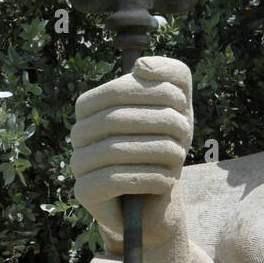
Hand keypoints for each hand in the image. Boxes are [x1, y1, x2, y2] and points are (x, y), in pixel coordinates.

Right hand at [70, 55, 192, 245]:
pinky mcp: (84, 192)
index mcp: (90, 106)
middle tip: (185, 136)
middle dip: (161, 124)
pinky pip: (114, 180)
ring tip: (178, 158)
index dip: (155, 95)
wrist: (160, 195)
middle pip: (117, 119)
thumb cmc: (165, 143)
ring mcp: (78, 162)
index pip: (117, 90)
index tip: (182, 108)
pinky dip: (149, 178)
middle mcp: (78, 132)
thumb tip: (140, 66)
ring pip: (116, 150)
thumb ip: (171, 73)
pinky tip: (166, 181)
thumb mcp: (178, 104)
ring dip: (159, 152)